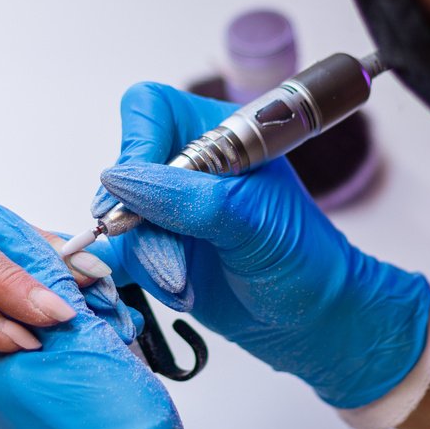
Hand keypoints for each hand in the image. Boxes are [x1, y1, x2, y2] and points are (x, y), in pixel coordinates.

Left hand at [0, 203, 224, 428]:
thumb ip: (46, 283)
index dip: (64, 278)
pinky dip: (110, 373)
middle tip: (118, 327)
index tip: (95, 278)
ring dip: (106, 342)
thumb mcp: (84, 337)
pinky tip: (129, 383)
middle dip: (90, 313)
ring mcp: (35, 420)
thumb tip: (11, 234)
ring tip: (128, 359)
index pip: (15, 292)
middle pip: (45, 320)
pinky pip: (83, 384)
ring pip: (70, 351)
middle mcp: (6, 396)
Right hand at [91, 82, 429, 408]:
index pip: (149, 110)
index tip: (138, 194)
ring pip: (116, 220)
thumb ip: (185, 197)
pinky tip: (176, 289)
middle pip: (123, 171)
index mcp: (219, 133)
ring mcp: (165, 207)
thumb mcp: (252, 220)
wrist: (312, 319)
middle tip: (175, 263)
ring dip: (149, 259)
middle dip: (144, 224)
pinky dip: (139, 276)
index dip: (137, 145)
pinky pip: (117, 254)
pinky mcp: (154, 247)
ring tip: (187, 285)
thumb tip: (118, 180)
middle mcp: (185, 165)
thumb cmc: (303, 258)